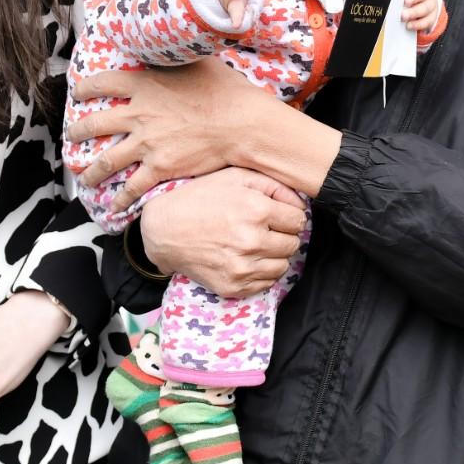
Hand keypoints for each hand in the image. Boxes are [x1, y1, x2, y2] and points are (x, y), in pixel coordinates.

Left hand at [70, 60, 268, 203]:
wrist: (239, 124)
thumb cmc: (224, 90)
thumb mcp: (195, 62)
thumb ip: (175, 57)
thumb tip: (171, 46)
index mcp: (144, 85)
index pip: (102, 83)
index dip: (85, 88)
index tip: (78, 92)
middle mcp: (138, 114)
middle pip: (94, 124)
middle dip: (78, 132)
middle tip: (72, 135)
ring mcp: (146, 144)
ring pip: (106, 161)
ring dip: (91, 171)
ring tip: (84, 178)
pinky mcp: (159, 167)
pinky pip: (132, 187)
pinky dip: (120, 199)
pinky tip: (114, 207)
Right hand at [140, 170, 304, 297]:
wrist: (162, 229)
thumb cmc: (199, 198)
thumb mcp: (235, 177)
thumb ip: (273, 185)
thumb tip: (301, 204)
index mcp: (256, 210)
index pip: (298, 220)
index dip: (289, 216)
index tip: (277, 215)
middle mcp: (252, 241)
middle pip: (293, 244)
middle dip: (283, 235)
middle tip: (265, 229)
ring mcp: (242, 267)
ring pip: (282, 265)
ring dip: (274, 255)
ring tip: (255, 243)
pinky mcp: (233, 286)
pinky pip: (266, 283)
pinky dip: (261, 272)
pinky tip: (246, 258)